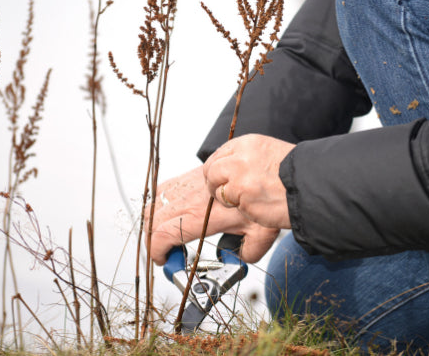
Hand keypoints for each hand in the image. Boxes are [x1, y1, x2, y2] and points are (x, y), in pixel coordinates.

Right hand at [146, 166, 279, 264]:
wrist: (275, 169)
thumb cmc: (270, 198)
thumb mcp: (261, 235)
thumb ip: (245, 254)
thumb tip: (234, 260)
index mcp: (203, 215)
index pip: (164, 234)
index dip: (157, 250)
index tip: (163, 259)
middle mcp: (192, 197)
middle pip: (154, 219)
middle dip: (153, 239)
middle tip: (167, 252)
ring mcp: (191, 182)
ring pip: (156, 201)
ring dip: (155, 220)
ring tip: (168, 233)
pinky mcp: (194, 172)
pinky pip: (166, 188)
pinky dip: (161, 202)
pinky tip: (172, 212)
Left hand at [203, 134, 293, 229]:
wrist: (313, 187)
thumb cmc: (295, 172)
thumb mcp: (268, 151)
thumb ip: (244, 157)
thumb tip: (225, 168)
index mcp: (246, 144)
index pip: (218, 155)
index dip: (216, 169)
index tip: (220, 178)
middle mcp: (240, 160)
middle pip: (211, 172)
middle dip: (215, 184)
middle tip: (224, 192)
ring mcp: (240, 181)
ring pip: (219, 192)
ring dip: (229, 199)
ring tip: (249, 199)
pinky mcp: (244, 201)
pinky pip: (235, 208)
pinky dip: (244, 209)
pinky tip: (260, 204)